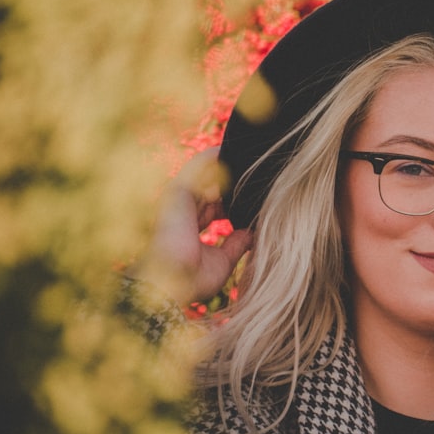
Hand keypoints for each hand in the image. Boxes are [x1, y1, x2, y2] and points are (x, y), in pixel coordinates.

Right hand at [131, 147, 251, 304]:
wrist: (172, 283)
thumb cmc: (193, 278)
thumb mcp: (223, 261)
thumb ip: (235, 245)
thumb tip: (250, 234)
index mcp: (193, 224)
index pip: (216, 205)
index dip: (235, 198)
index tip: (256, 191)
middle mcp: (185, 209)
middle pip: (212, 186)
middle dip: (235, 178)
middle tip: (260, 168)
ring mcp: (180, 199)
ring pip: (206, 173)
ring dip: (228, 164)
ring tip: (251, 154)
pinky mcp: (178, 191)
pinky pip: (198, 166)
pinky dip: (214, 158)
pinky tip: (232, 151)